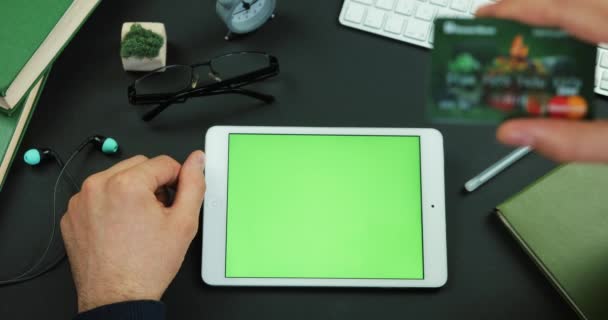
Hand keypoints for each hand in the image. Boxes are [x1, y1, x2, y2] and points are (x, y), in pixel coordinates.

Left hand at [60, 151, 205, 311]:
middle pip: (138, 166)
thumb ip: (194, 184)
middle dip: (153, 184)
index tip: (175, 200)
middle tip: (158, 213)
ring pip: (116, 178)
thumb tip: (196, 161)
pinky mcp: (72, 215)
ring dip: (131, 191)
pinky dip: (110, 204)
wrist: (118, 298)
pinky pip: (97, 195)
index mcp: (126, 184)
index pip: (163, 162)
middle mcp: (98, 187)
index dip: (177, 181)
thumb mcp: (184, 222)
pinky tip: (120, 228)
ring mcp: (80, 201)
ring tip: (139, 222)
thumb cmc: (146, 267)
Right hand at [477, 0, 607, 161]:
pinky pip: (604, 22)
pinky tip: (564, 48)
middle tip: (495, 24)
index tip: (487, 15)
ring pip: (593, 8)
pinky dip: (579, 30)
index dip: (523, 9)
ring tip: (522, 33)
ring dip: (556, 21)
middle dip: (532, 10)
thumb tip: (514, 132)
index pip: (570, 8)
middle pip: (579, 2)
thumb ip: (576, 140)